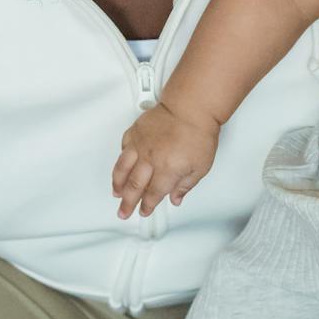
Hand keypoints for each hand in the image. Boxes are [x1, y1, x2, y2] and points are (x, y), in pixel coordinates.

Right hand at [112, 103, 219, 219]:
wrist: (192, 107)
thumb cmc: (199, 133)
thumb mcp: (201, 166)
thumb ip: (186, 185)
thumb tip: (176, 198)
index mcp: (167, 170)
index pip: (153, 195)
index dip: (147, 206)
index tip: (144, 211)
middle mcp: (150, 159)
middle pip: (134, 186)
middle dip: (128, 203)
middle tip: (123, 212)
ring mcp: (141, 144)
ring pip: (123, 168)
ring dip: (118, 184)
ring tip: (116, 193)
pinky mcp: (136, 131)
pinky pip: (123, 148)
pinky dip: (120, 159)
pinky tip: (120, 165)